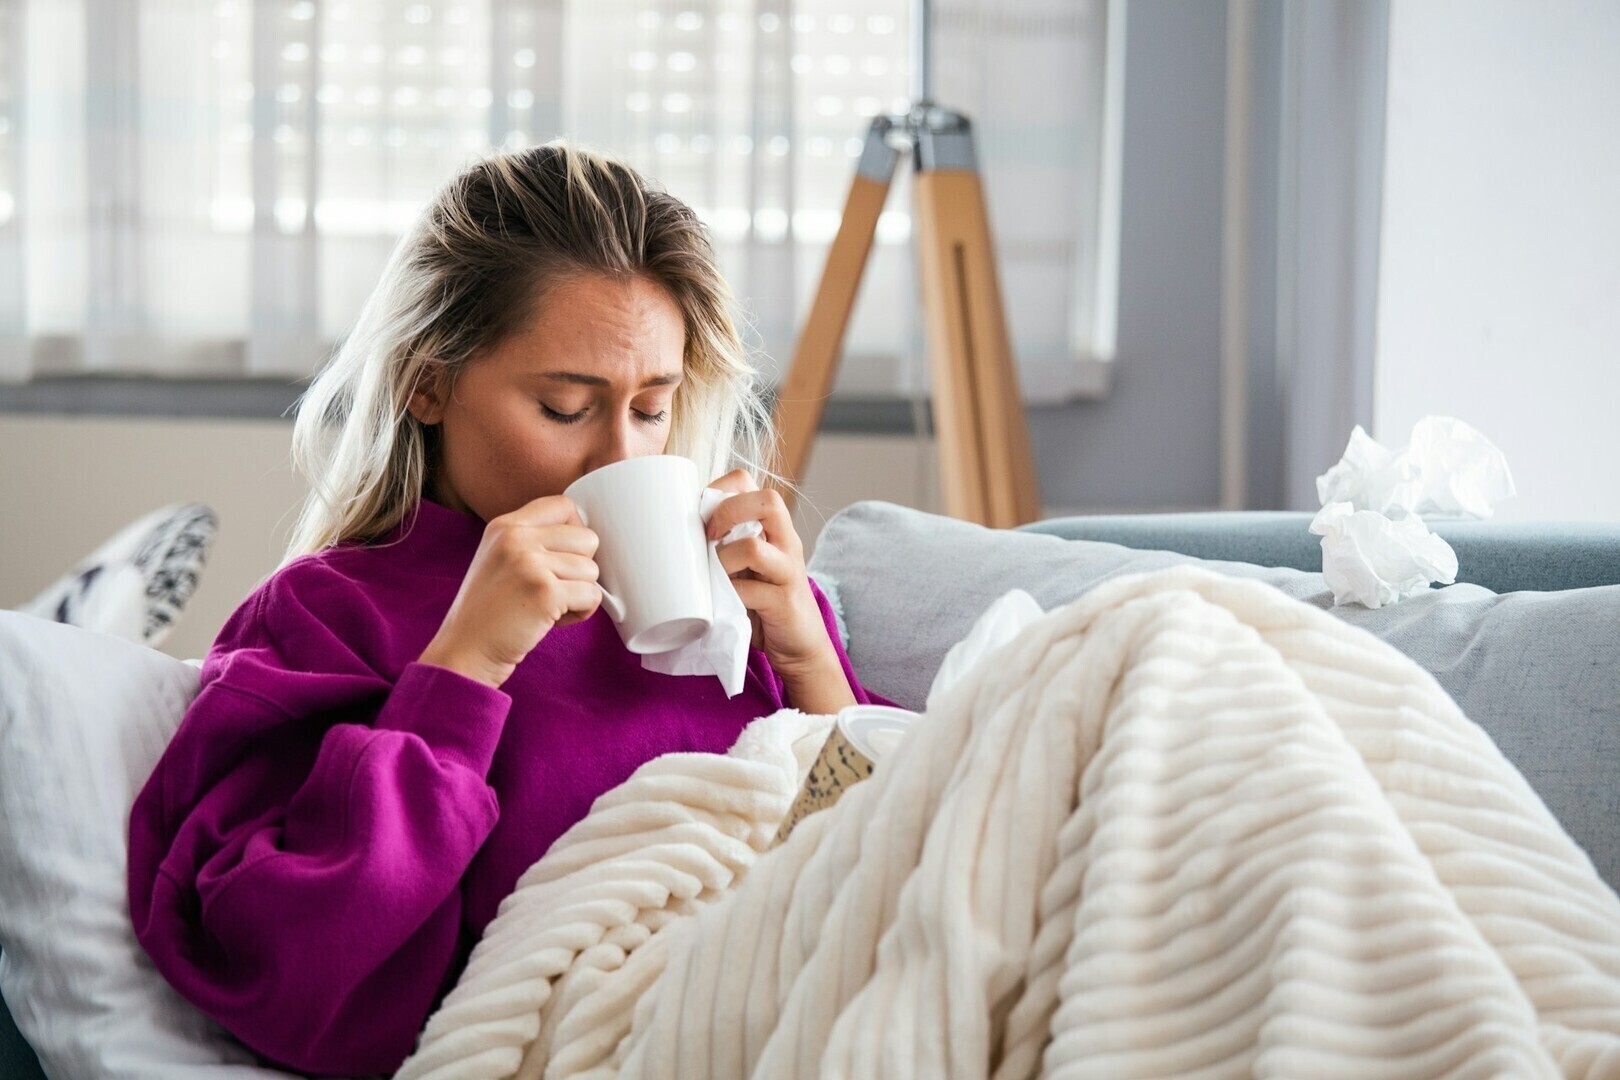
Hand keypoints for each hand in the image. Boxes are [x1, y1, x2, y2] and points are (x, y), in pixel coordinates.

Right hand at [418, 495, 600, 688]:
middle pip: (587, 539)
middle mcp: (516, 538)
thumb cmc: (489, 612)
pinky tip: (551, 620)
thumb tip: (588, 537)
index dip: (574, 533)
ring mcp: (530, 563)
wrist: (465, 651)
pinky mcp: (545, 592)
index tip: (561, 558)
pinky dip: (580, 613)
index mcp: (505, 526)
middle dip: (579, 569)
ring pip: (592, 570)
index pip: (564, 506)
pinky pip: (592, 596)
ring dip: (578, 594)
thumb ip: (534, 541)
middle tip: (551, 590)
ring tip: (545, 607)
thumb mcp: (500, 559)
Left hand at [706, 470, 854, 712]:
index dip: (718, 490)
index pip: (747, 481)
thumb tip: (670, 537)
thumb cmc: (763, 600)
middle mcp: (786, 541)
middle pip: (767, 500)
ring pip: (753, 546)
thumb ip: (724, 546)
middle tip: (708, 539)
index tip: (701, 517)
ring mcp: (788, 570)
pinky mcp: (784, 601)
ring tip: (713, 577)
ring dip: (721, 560)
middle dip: (727, 513)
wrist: (801, 644)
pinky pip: (750, 591)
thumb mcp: (746, 565)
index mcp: (773, 526)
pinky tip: (721, 604)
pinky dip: (728, 596)